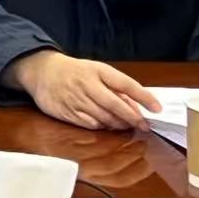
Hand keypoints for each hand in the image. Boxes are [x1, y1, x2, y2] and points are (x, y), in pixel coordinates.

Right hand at [7, 51, 161, 130]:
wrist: (40, 71)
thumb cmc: (75, 72)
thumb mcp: (95, 72)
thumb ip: (116, 88)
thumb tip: (137, 108)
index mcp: (96, 70)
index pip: (125, 83)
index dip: (143, 96)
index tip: (157, 108)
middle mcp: (86, 84)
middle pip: (115, 105)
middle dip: (133, 117)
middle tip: (144, 125)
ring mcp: (75, 98)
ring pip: (104, 117)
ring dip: (119, 124)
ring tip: (126, 126)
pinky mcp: (65, 111)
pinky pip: (89, 124)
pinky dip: (101, 127)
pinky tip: (105, 125)